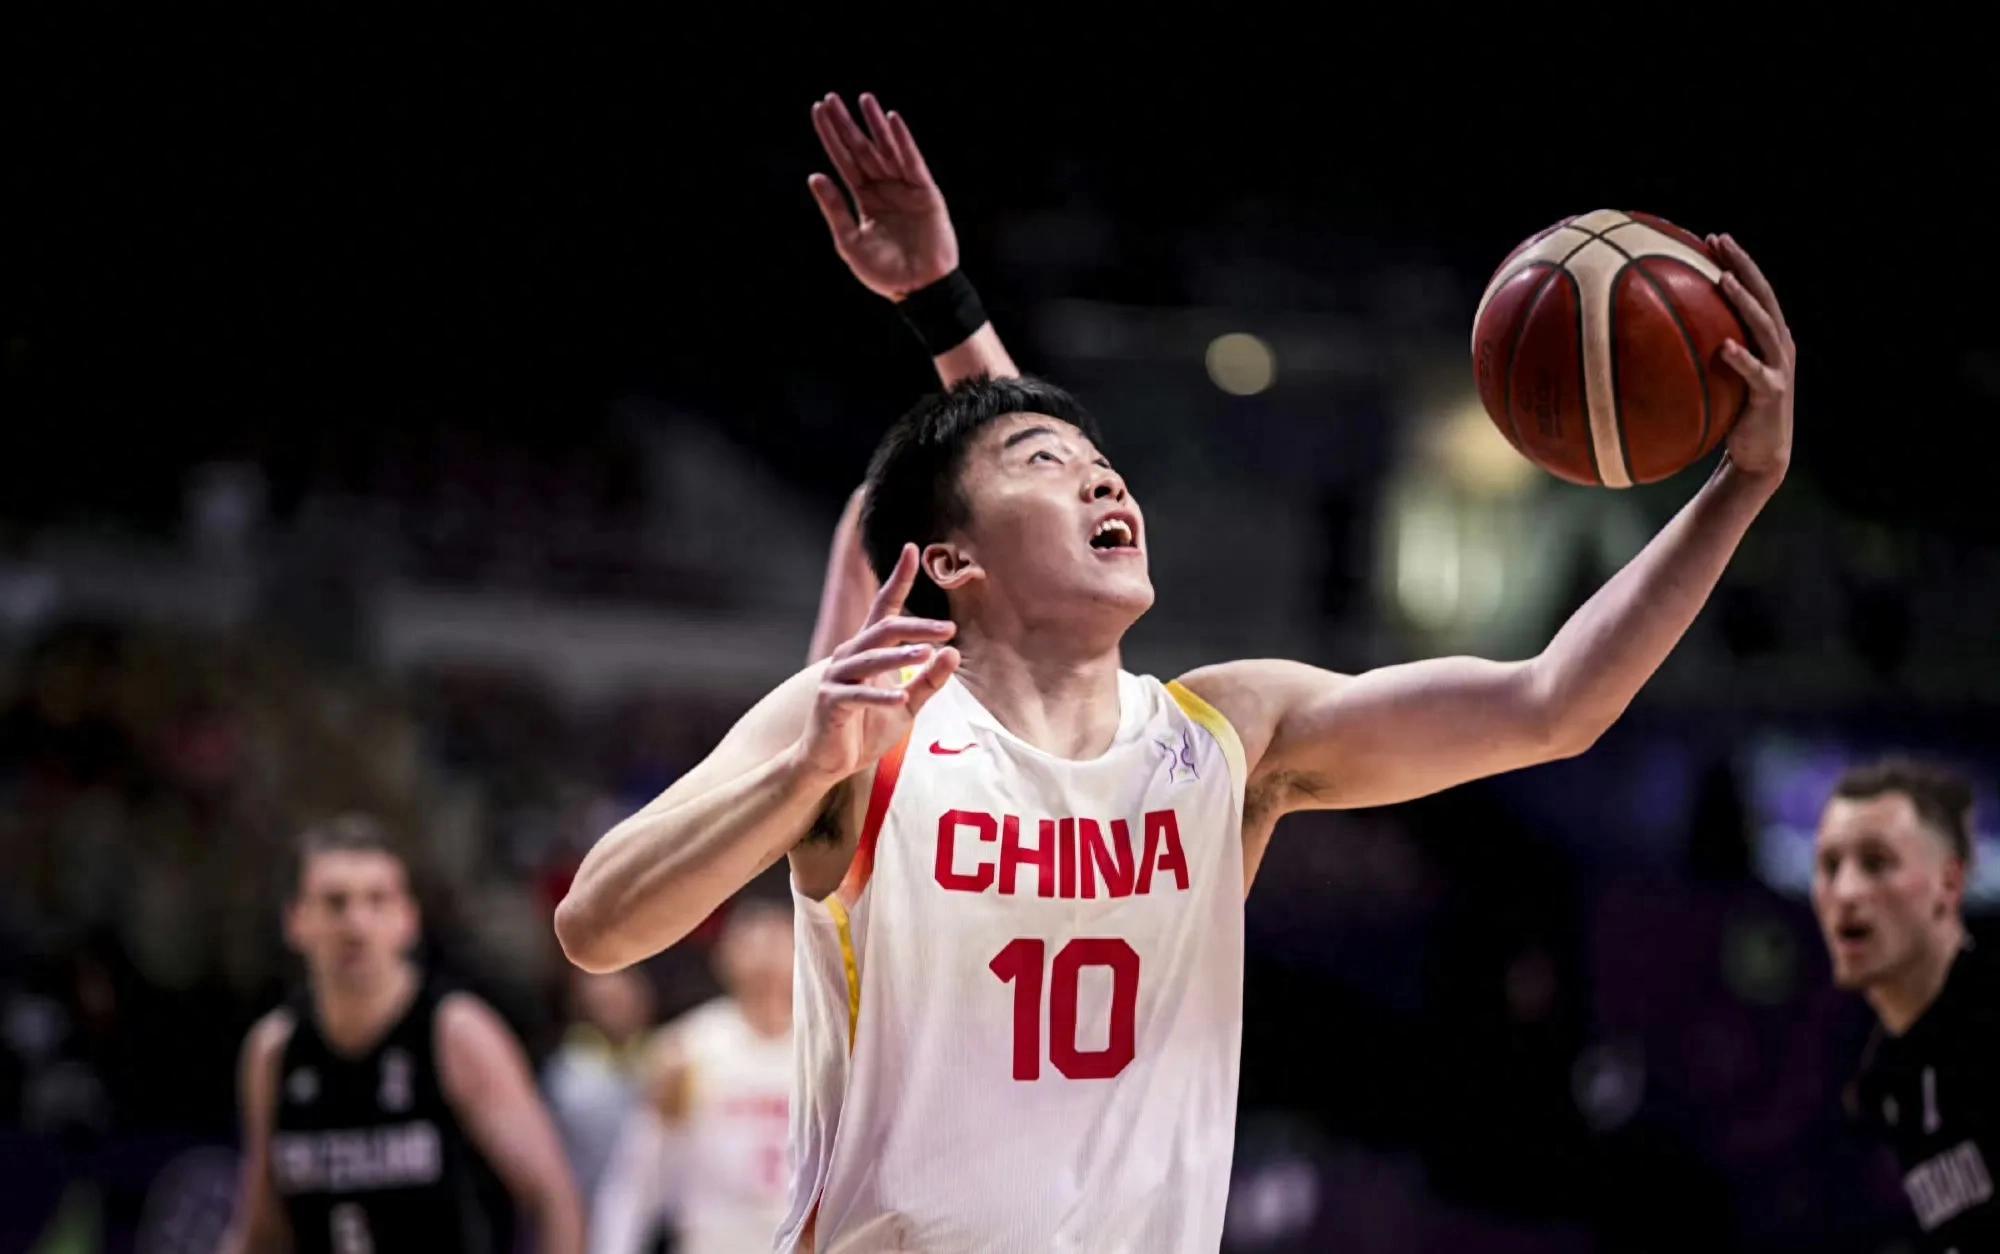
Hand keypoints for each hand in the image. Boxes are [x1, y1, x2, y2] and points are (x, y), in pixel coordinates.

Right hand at [794, 543, 958, 781]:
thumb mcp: (907, 706)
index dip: (898, 579)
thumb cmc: (866, 729)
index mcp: (868, 650)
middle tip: (949, 628)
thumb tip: (954, 653)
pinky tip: (901, 697)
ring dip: (901, 658)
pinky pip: (857, 695)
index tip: (912, 550)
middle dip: (917, 627)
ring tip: (928, 655)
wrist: (829, 762)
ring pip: (871, 659)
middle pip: (885, 629)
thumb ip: (929, 682)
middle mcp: (850, 655)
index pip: (884, 608)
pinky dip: (880, 696)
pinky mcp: (830, 702)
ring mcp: (836, 677)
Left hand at [808, 93, 958, 300]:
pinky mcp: (925, 193)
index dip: (831, 136)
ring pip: (887, 149)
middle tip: (830, 98)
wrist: (918, 290)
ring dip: (875, 124)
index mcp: (865, 199)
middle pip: (861, 149)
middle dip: (846, 124)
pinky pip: (912, 162)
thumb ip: (834, 208)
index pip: (843, 160)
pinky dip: (903, 141)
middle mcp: (884, 188)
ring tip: (863, 98)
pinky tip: (892, 120)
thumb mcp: (849, 240)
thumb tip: (814, 175)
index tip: (818, 111)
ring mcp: (905, 188)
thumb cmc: (884, 272)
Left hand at [1709, 233, 1794, 479]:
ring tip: (1725, 279)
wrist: (1759, 457)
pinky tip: (1725, 348)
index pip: (1753, 290)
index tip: (1711, 238)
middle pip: (1764, 295)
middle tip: (1720, 239)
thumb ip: (1697, 355)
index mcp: (1767, 337)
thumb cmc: (1731, 416)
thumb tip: (1648, 338)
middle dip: (1743, 265)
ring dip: (1745, 301)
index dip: (1736, 262)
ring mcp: (1779, 368)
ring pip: (1765, 326)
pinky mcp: (1773, 394)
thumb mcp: (1715, 380)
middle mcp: (1778, 346)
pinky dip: (1742, 359)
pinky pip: (1756, 374)